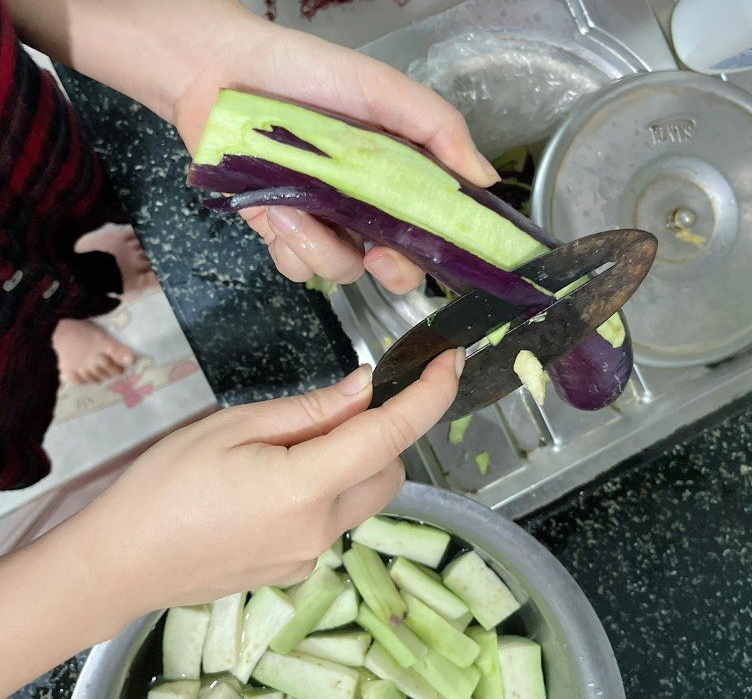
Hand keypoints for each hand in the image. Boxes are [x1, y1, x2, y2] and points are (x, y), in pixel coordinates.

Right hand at [68, 349, 461, 618]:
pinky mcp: (297, 572)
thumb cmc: (164, 485)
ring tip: (290, 449)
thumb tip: (363, 389)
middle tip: (329, 411)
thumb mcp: (233, 426)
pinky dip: (327, 491)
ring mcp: (311, 558)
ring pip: (366, 496)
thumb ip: (309, 410)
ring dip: (354, 463)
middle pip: (390, 470)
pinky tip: (274, 486)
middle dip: (381, 433)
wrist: (118, 564)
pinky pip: (336, 520)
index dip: (429, 395)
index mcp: (305, 487)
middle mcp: (321, 530)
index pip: (391, 436)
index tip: (449, 362)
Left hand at [175, 22, 499, 294]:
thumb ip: (438, 129)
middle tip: (378, 255)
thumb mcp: (384, 89)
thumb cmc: (309, 73)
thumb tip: (486, 181)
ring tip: (294, 206)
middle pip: (395, 267)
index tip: (440, 250)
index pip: (434, 226)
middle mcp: (366, 206)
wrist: (222, 70)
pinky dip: (291, 248)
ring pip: (342, 271)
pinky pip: (297, 267)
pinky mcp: (280, 230)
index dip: (444, 249)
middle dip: (393, 272)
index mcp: (399, 175)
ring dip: (322, 248)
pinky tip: (276, 210)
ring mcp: (323, 222)